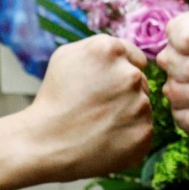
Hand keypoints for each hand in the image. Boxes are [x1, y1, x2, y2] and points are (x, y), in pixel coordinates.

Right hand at [25, 35, 153, 179]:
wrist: (45, 144)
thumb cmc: (54, 99)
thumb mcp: (66, 56)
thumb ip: (100, 45)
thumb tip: (125, 53)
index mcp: (111, 50)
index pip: (136, 57)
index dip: (118, 74)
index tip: (101, 86)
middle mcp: (131, 75)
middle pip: (141, 82)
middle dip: (124, 93)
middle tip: (95, 107)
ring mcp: (140, 105)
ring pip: (142, 107)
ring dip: (127, 114)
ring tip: (98, 124)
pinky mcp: (144, 133)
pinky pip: (142, 130)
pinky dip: (129, 136)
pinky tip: (106, 139)